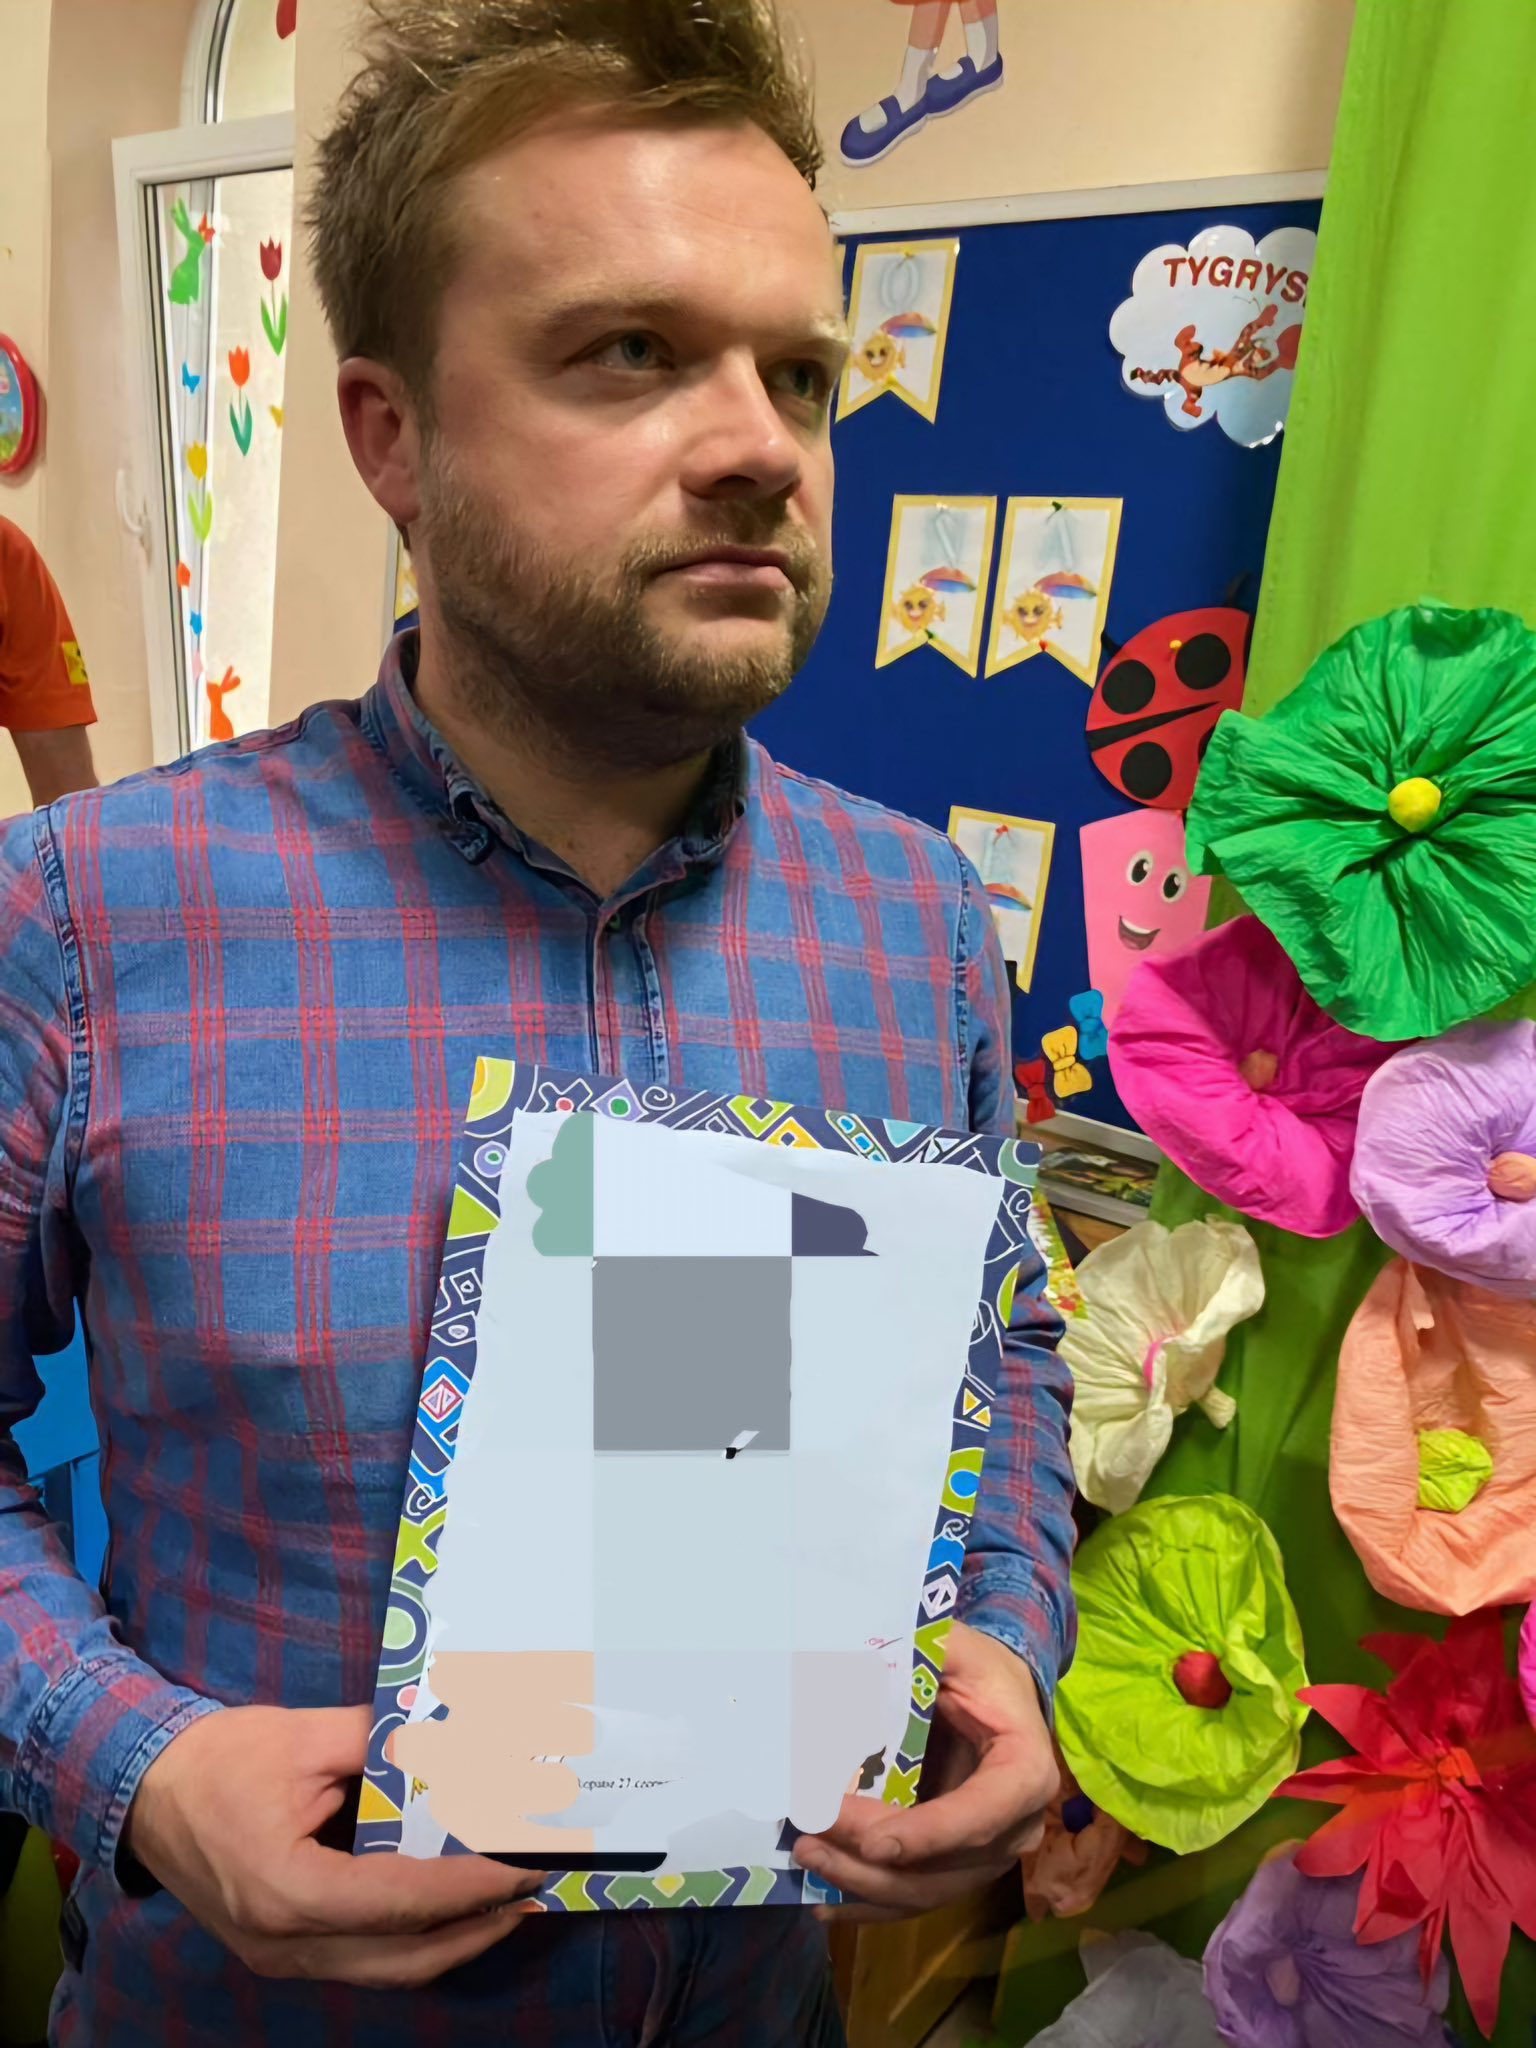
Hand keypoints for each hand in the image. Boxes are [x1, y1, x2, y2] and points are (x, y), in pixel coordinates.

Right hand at [123, 1705, 544, 1985]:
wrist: (141, 1789)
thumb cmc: (218, 1759)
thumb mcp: (305, 1737)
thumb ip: (384, 1744)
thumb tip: (457, 1742)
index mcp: (289, 1892)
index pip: (403, 1902)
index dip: (471, 1886)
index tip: (524, 1863)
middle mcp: (286, 1943)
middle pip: (404, 1956)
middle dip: (478, 1926)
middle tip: (535, 1887)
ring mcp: (281, 1957)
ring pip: (387, 1968)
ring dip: (453, 1941)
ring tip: (509, 1904)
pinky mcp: (282, 1950)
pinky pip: (364, 1958)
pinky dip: (415, 1939)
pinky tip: (451, 1911)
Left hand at [794, 1621, 1056, 1922]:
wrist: (1003, 1695)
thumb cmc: (981, 1669)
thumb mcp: (956, 1649)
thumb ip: (917, 1658)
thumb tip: (849, 1675)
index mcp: (1024, 1770)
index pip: (981, 1814)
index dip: (929, 1834)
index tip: (875, 1843)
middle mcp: (1014, 1827)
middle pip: (943, 1867)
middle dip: (871, 1863)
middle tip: (810, 1840)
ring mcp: (989, 1855)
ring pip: (925, 1891)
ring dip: (861, 1884)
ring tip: (808, 1859)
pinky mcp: (961, 1866)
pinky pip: (918, 1896)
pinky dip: (871, 1902)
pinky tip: (826, 1901)